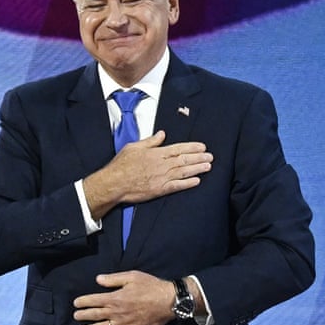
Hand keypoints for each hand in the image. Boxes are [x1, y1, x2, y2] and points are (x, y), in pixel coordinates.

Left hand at [74, 271, 174, 324]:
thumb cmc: (150, 286)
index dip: (83, 302)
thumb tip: (97, 280)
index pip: (93, 300)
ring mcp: (123, 324)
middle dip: (83, 315)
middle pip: (95, 315)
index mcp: (115, 298)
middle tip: (75, 316)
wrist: (168, 302)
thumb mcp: (132, 276)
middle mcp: (116, 312)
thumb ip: (113, 279)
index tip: (76, 303)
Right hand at [83, 132, 212, 219]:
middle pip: (184, 159)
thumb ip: (150, 141)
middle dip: (199, 158)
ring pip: (184, 171)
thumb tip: (162, 134)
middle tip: (210, 156)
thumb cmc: (121, 165)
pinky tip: (197, 181)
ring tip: (208, 166)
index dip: (192, 147)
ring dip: (197, 168)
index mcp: (156, 153)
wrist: (114, 183)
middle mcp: (161, 164)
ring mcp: (161, 177)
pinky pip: (177, 186)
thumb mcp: (134, 147)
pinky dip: (188, 183)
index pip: (178, 148)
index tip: (202, 147)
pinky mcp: (159, 190)